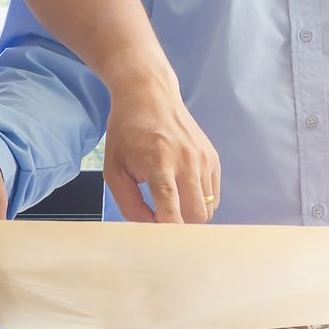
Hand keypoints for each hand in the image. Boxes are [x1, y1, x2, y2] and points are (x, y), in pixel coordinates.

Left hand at [102, 70, 220, 224]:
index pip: (172, 213)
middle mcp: (187, 161)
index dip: (165, 232)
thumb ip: (129, 204)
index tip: (154, 234)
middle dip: (181, 226)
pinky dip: (200, 201)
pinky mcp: (212, 157)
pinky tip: (182, 190)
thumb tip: (149, 228)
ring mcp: (203, 158)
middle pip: (197, 216)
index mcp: (160, 163)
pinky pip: (214, 195)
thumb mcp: (114, 169)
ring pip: (208, 208)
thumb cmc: (127, 132)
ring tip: (172, 202)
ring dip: (190, 214)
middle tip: (162, 218)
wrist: (149, 94)